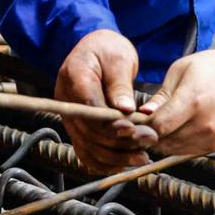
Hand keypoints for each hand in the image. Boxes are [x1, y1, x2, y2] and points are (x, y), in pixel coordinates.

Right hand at [53, 29, 153, 174]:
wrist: (96, 51)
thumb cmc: (108, 50)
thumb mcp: (119, 58)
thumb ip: (120, 84)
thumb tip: (124, 109)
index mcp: (74, 76)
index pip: (89, 106)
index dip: (110, 123)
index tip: (134, 129)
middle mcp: (66, 100)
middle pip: (89, 131)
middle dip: (120, 141)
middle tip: (148, 141)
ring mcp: (69, 116)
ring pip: (88, 146)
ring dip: (115, 156)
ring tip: (142, 156)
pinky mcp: (76, 128)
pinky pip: (86, 152)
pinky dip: (104, 162)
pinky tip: (125, 163)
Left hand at [141, 35, 214, 157]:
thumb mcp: (183, 69)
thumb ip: (162, 94)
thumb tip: (143, 114)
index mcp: (192, 101)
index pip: (157, 127)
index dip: (141, 127)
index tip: (133, 122)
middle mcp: (204, 124)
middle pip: (163, 142)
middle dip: (148, 135)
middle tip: (140, 125)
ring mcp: (213, 136)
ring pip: (174, 150)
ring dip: (162, 141)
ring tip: (158, 126)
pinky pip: (189, 151)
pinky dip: (177, 144)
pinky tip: (175, 130)